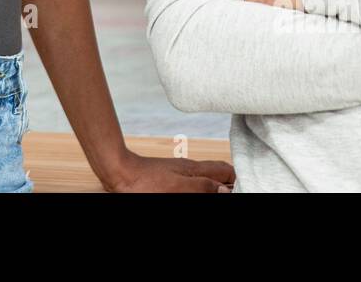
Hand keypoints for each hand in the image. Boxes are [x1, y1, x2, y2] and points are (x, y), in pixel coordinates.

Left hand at [101, 149, 235, 192]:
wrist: (118, 173)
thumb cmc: (145, 181)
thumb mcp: (178, 187)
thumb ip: (203, 187)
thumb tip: (225, 190)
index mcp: (195, 169)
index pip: (225, 170)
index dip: (237, 179)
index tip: (242, 188)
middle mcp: (189, 169)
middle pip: (216, 174)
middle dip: (226, 184)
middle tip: (231, 191)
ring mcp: (178, 173)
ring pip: (203, 177)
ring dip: (212, 185)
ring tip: (218, 191)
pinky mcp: (167, 178)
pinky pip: (190, 181)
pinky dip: (197, 186)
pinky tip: (195, 190)